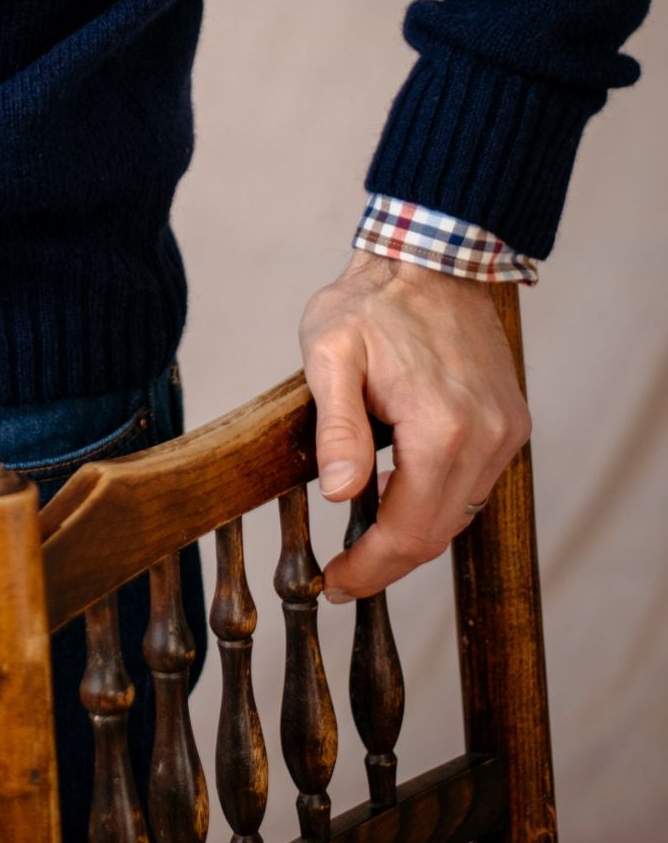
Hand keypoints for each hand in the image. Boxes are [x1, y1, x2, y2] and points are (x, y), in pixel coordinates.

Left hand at [298, 248, 530, 602]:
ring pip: (460, 512)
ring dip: (415, 531)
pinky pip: (475, 484)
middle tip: (345, 576)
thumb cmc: (372, 302)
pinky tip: (403, 495)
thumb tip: (341, 494)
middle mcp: (486, 438)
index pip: (408, 530)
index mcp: (440, 429)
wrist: (432, 258)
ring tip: (366, 541)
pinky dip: (440, 500)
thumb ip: (338, 427)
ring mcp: (505, 431)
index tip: (336, 584)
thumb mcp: (331, 354)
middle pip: (438, 532)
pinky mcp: (511, 422)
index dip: (371, 567)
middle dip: (388, 561)